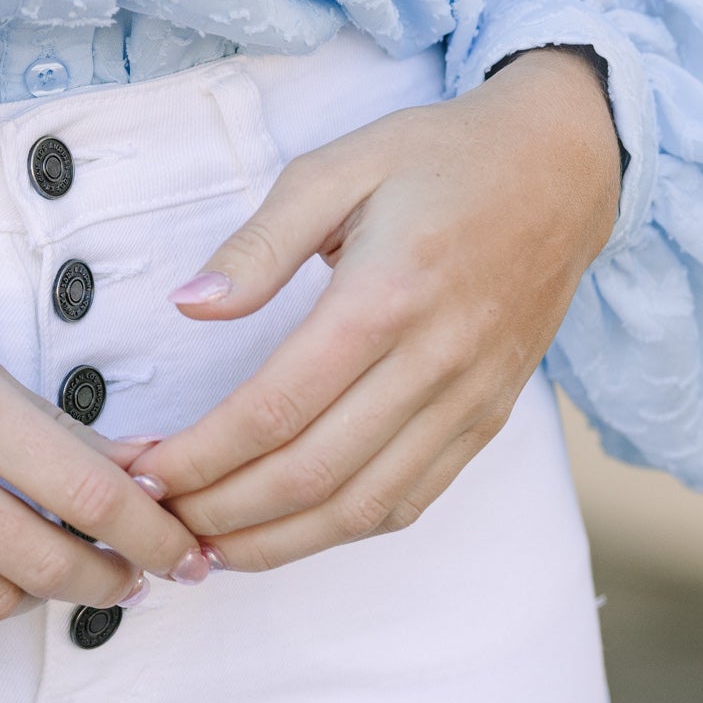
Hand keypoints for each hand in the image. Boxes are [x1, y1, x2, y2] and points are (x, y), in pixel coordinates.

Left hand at [130, 49, 621, 569]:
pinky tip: (293, 530)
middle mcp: (432, 363)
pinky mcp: (487, 419)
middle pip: (312, 473)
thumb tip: (190, 303)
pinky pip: (413, 499)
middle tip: (159, 515)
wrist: (558, 167)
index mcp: (385, 295)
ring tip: (210, 545)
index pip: (276, 406)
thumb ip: (261, 241)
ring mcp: (468, 401)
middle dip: (223, 509)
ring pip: (363, 507)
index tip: (144, 469)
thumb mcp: (337, 166)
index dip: (203, 453)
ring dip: (278, 541)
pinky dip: (345, 529)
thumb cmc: (438, 157)